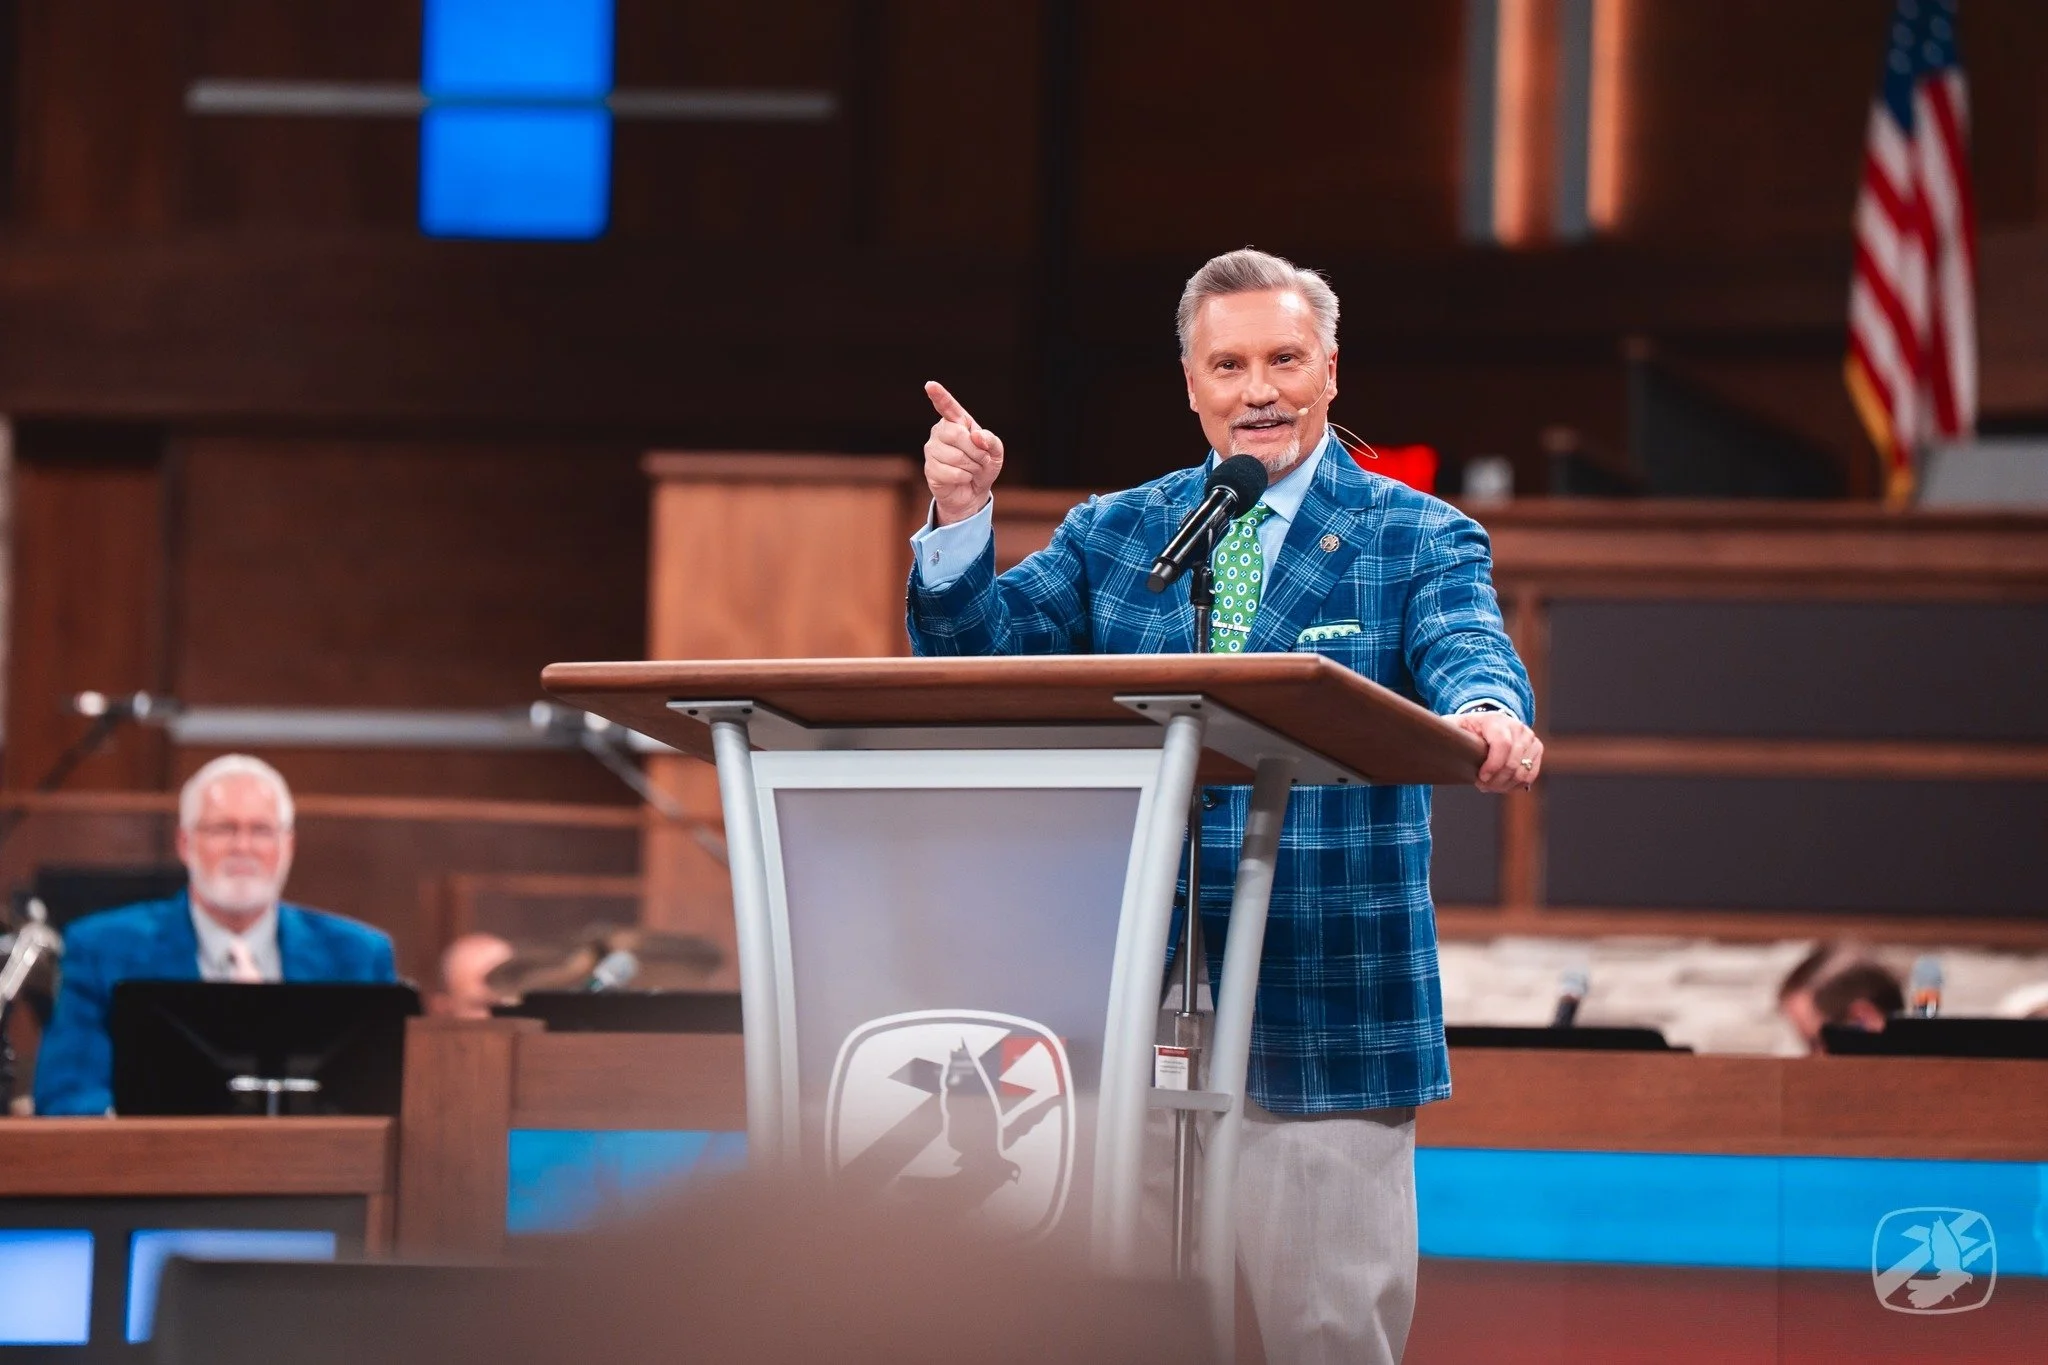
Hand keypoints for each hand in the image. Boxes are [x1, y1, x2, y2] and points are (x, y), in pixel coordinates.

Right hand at [923, 380, 1004, 525]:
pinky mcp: (930, 469)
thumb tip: (976, 436)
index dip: (939, 396)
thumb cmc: (983, 466)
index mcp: (956, 422)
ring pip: (955, 456)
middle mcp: (940, 433)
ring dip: (973, 467)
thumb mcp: (995, 452)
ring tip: (972, 470)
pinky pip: (952, 473)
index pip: (947, 407)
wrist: (974, 492)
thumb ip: (990, 440)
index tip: (930, 385)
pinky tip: (963, 478)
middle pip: (955, 434)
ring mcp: (932, 451)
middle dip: (975, 450)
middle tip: (982, 459)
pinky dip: (965, 478)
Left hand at [1453, 711, 1542, 792]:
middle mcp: (1517, 727)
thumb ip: (1445, 730)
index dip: (1493, 765)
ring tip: (1490, 785)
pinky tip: (1502, 784)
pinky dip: (1516, 784)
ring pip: (1523, 772)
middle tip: (1481, 786)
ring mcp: (1530, 738)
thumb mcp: (1455, 726)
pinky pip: (1531, 775)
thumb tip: (1431, 734)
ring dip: (1505, 785)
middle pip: (1513, 762)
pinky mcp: (1537, 748)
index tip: (1480, 778)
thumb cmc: (1469, 728)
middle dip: (1496, 780)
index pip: (1503, 744)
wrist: (1491, 723)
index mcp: (1496, 721)